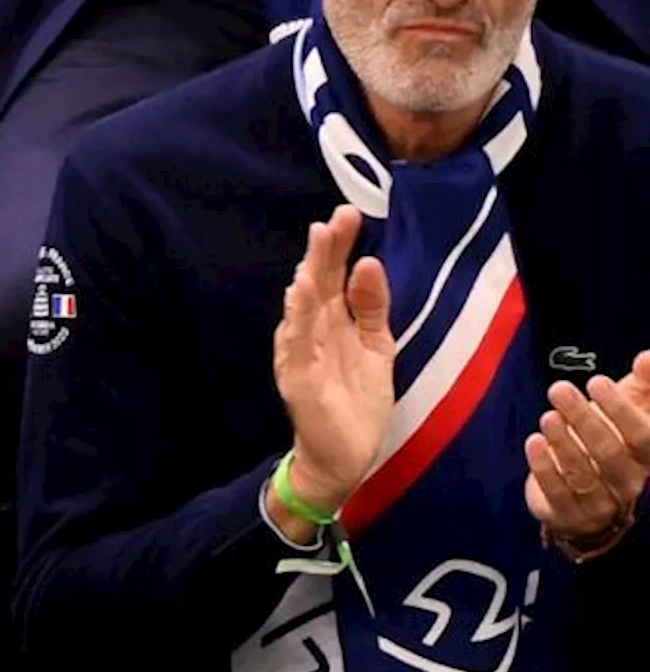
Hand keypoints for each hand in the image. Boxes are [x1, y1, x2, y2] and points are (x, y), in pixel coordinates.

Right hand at [273, 205, 394, 512]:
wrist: (343, 456)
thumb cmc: (356, 401)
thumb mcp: (375, 346)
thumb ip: (371, 306)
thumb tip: (370, 262)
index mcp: (331, 322)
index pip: (332, 277)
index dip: (338, 247)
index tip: (348, 215)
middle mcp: (310, 332)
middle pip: (315, 285)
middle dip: (324, 253)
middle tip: (335, 219)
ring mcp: (300, 354)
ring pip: (302, 310)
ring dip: (307, 280)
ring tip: (316, 251)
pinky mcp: (297, 379)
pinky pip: (296, 344)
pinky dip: (297, 319)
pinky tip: (299, 296)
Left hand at [525, 351, 649, 542]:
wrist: (584, 494)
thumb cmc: (610, 439)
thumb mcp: (630, 409)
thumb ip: (644, 384)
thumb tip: (647, 356)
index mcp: (646, 457)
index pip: (643, 437)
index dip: (622, 410)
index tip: (596, 381)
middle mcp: (629, 482)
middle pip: (610, 452)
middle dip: (584, 418)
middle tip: (559, 389)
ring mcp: (601, 504)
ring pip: (583, 473)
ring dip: (564, 442)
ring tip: (547, 416)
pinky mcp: (570, 516)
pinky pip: (558, 493)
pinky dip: (544, 468)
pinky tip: (533, 442)